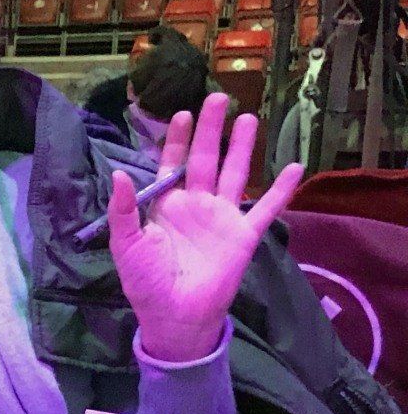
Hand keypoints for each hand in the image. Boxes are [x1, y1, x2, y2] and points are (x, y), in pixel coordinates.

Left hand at [111, 92, 305, 362]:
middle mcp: (195, 205)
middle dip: (210, 130)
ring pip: (235, 174)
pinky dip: (282, 190)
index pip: (171, 164)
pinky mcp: (244, 235)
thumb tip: (119, 173)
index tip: (180, 113)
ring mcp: (221, 218)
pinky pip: (267, 209)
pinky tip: (295, 167)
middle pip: (205, 159)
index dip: (175, 140)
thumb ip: (123, 210)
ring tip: (249, 118)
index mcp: (165, 205)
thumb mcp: (126, 244)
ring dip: (242, 147)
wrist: (174, 316)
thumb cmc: (146, 282)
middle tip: (218, 98)